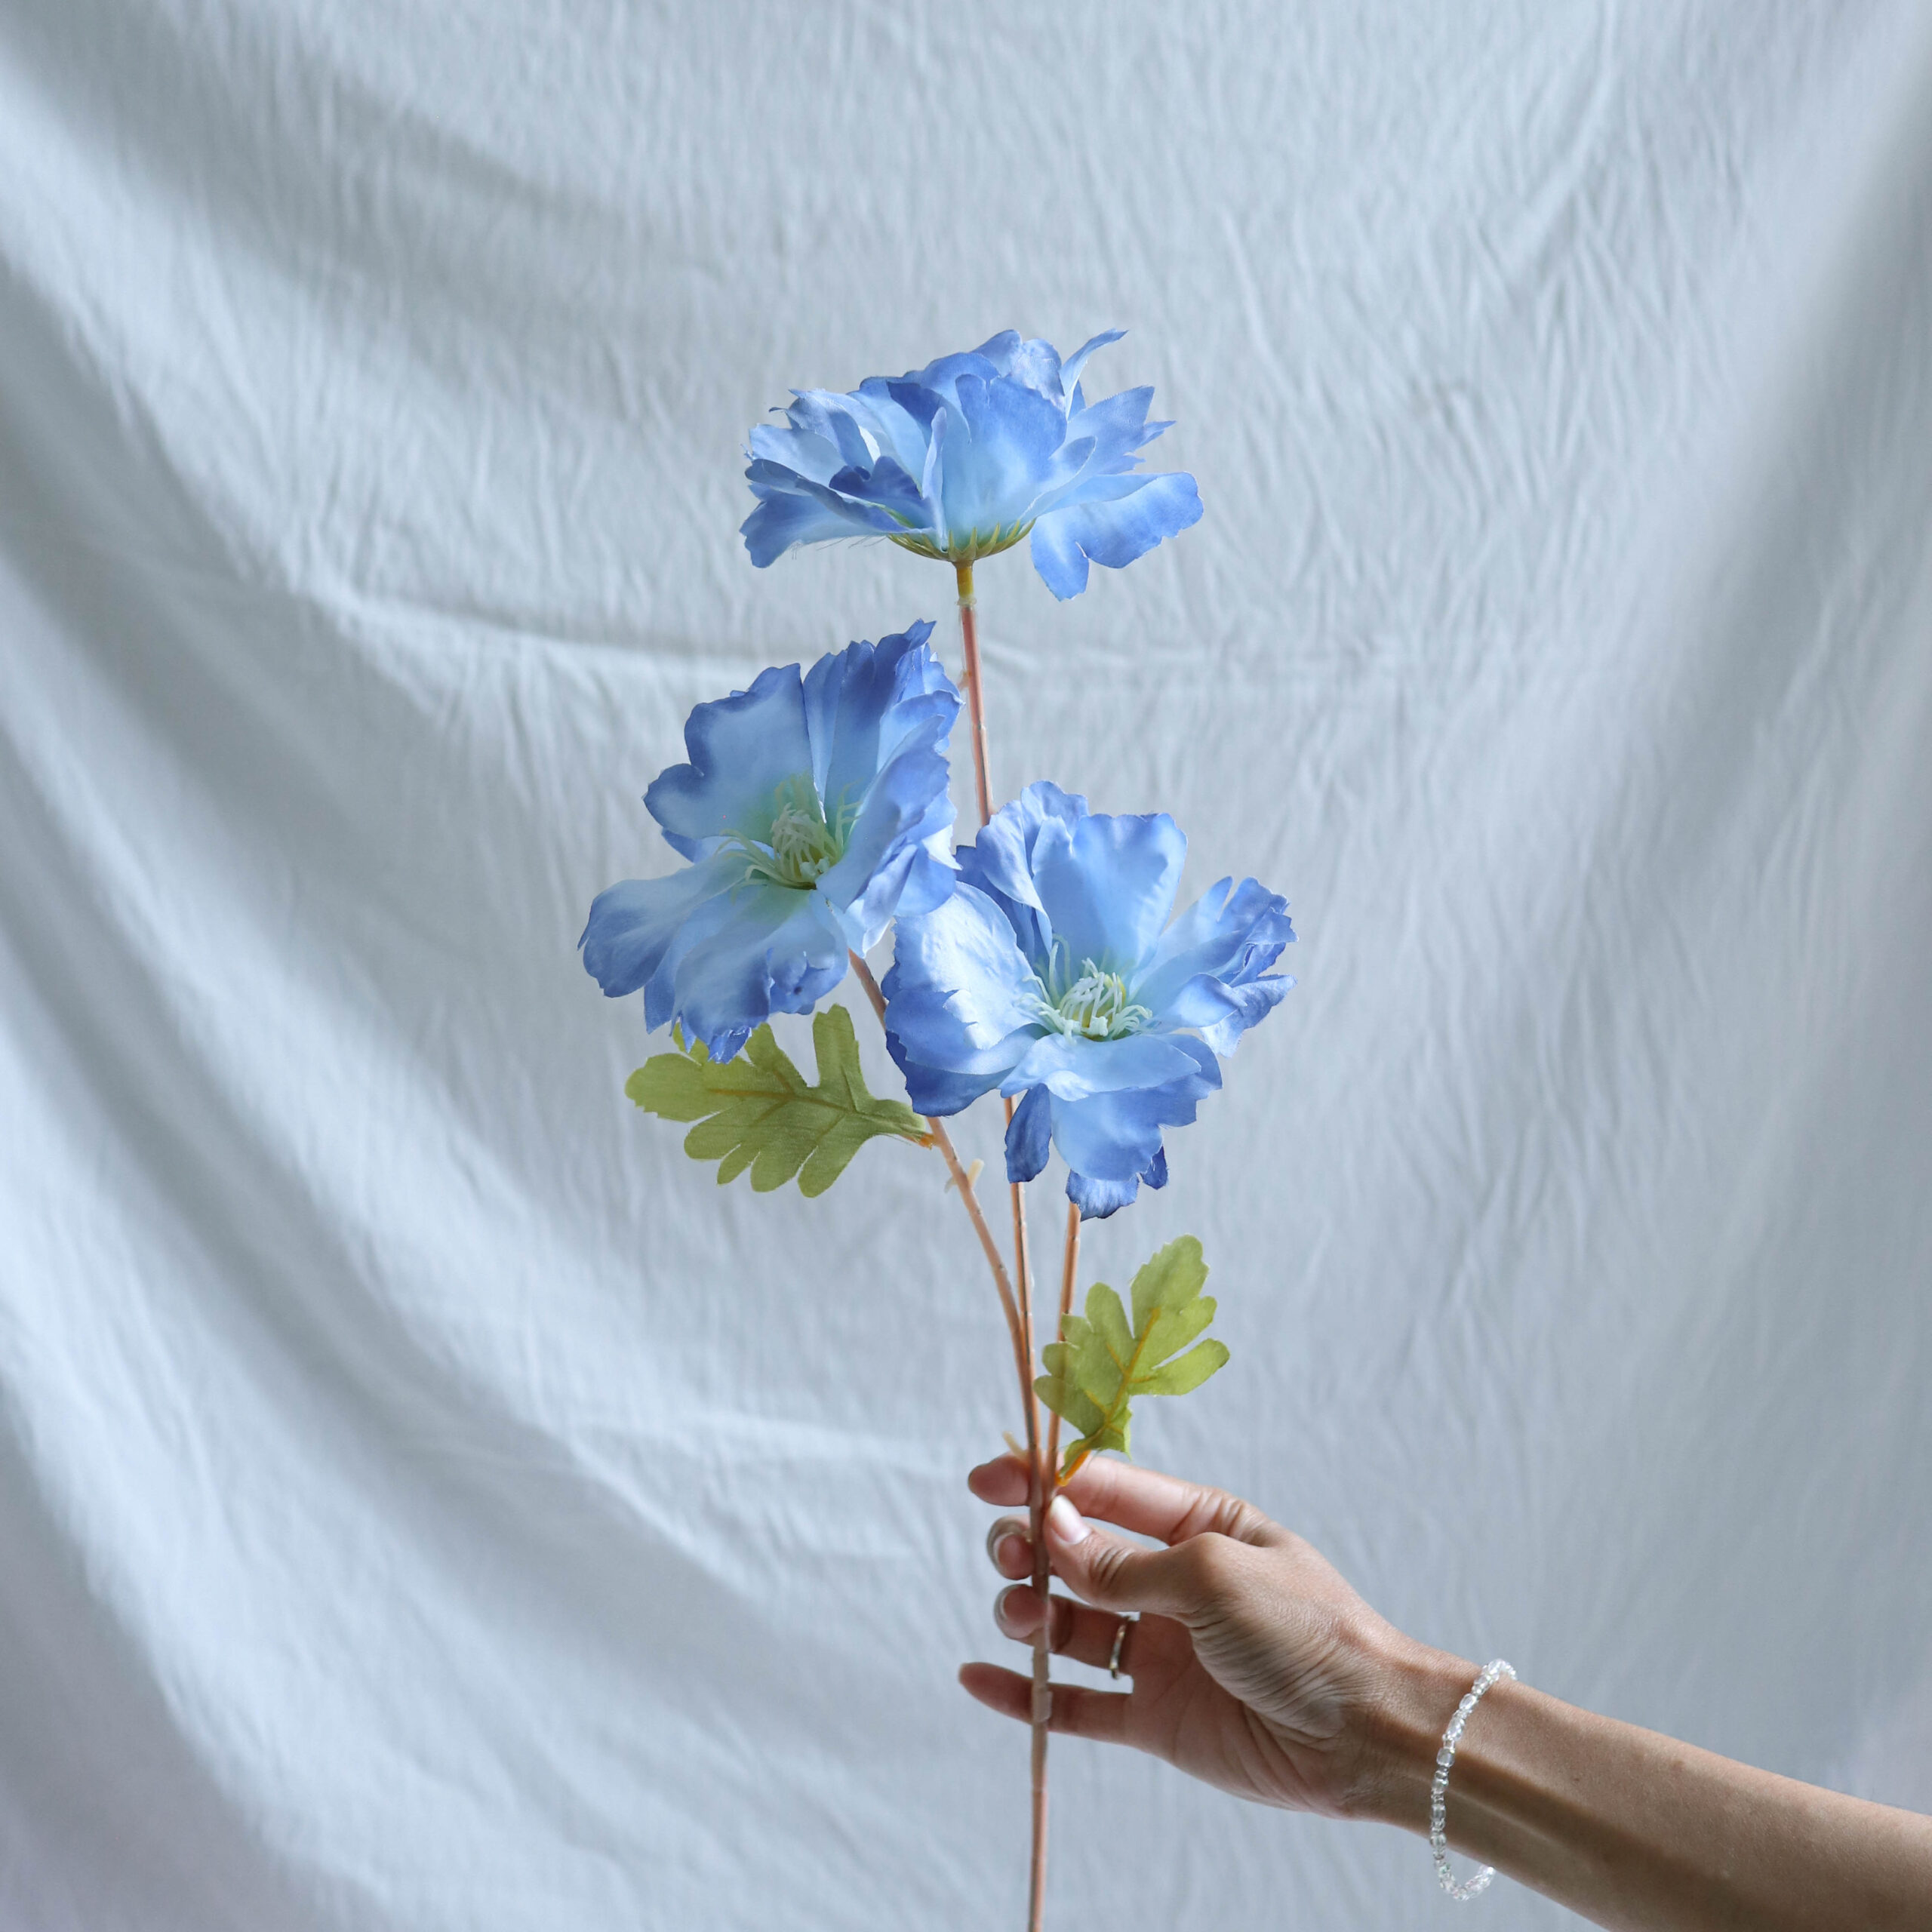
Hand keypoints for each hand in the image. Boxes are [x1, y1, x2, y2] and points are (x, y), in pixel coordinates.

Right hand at [960, 1453, 1458, 1820]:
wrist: (1366, 1734)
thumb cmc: (1305, 1631)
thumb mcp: (1212, 1576)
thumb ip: (1124, 1563)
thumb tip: (1051, 1527)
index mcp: (1197, 1526)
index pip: (1105, 1491)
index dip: (1044, 1482)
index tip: (988, 1479)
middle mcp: (1172, 1583)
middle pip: (1076, 1556)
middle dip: (1032, 1548)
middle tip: (1012, 1556)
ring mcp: (1161, 1651)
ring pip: (1068, 1624)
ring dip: (1028, 1613)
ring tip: (1019, 1616)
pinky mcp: (1155, 1717)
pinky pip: (1077, 1701)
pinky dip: (1025, 1692)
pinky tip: (979, 1678)